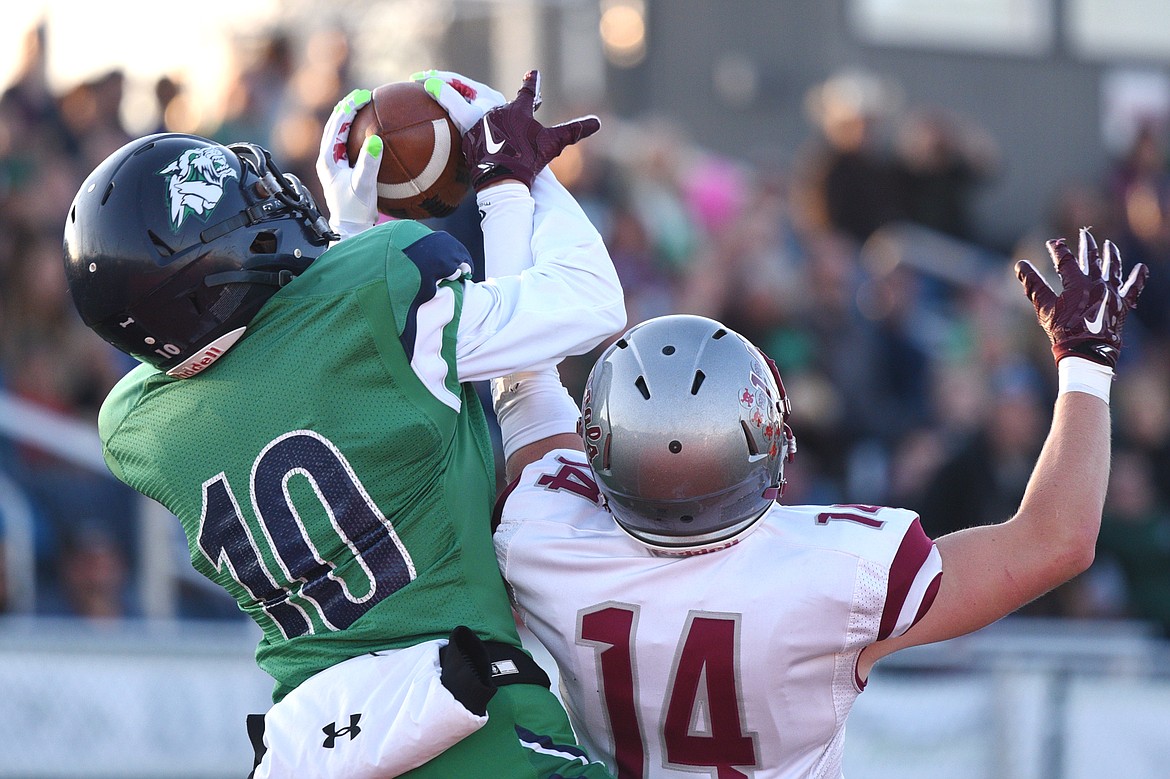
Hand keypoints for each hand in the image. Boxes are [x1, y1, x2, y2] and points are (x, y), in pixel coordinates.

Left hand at [315, 88, 381, 240]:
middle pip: (335, 124)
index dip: (349, 107)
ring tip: (364, 105)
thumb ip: (369, 163)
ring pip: (339, 131)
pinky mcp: (341, 168)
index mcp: (328, 158)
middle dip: (348, 107)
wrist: (350, 228)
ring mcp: (333, 163)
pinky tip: (370, 130)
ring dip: (350, 117)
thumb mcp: (364, 185)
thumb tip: (375, 140)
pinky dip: (356, 132)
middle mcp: (327, 158)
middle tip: (363, 95)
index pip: (337, 124)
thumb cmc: (356, 210)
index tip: (363, 95)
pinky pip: (347, 143)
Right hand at [411, 69, 506, 133]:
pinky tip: (445, 116)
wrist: (506, 166)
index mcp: (486, 94)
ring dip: (447, 97)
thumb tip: (431, 84)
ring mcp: (490, 114)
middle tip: (420, 85)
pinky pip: (467, 114)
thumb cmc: (487, 141)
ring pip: (464, 100)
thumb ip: (449, 98)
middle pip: (460, 88)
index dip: (433, 77)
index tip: (414, 79)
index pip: (454, 79)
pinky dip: (454, 111)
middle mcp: (490, 101)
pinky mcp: (489, 128)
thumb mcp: (465, 117)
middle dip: (440, 85)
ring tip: (430, 98)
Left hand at [462, 70, 599, 190]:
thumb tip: (597, 122)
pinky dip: (485, 141)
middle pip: (509, 111)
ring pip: (493, 123)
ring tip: (508, 145)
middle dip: (516, 117)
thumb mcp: (553, 144)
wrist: (501, 181)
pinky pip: (478, 136)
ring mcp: (481, 125)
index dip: (532, 83)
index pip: (527, 92)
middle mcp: (497, 112)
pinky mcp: (469, 139)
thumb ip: (574, 131)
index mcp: (518, 110)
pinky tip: (491, 150)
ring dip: (500, 130)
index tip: (533, 73)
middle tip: (522, 129)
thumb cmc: (529, 160)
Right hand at [1016, 227, 1147, 367]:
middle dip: (1087, 245)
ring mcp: (1112, 293)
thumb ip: (1033, 284)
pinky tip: (1141, 268)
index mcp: (1077, 283)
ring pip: (1114, 268)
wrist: (1087, 353)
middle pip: (1093, 258)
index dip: (1058, 250)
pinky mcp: (1122, 304)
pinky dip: (1137, 277)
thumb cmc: (1063, 331)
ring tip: (1110, 245)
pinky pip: (1133, 288)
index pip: (1066, 260)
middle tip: (1084, 235)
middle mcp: (1098, 284)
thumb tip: (1020, 264)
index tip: (1052, 243)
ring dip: (1111, 255)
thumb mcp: (1044, 308)